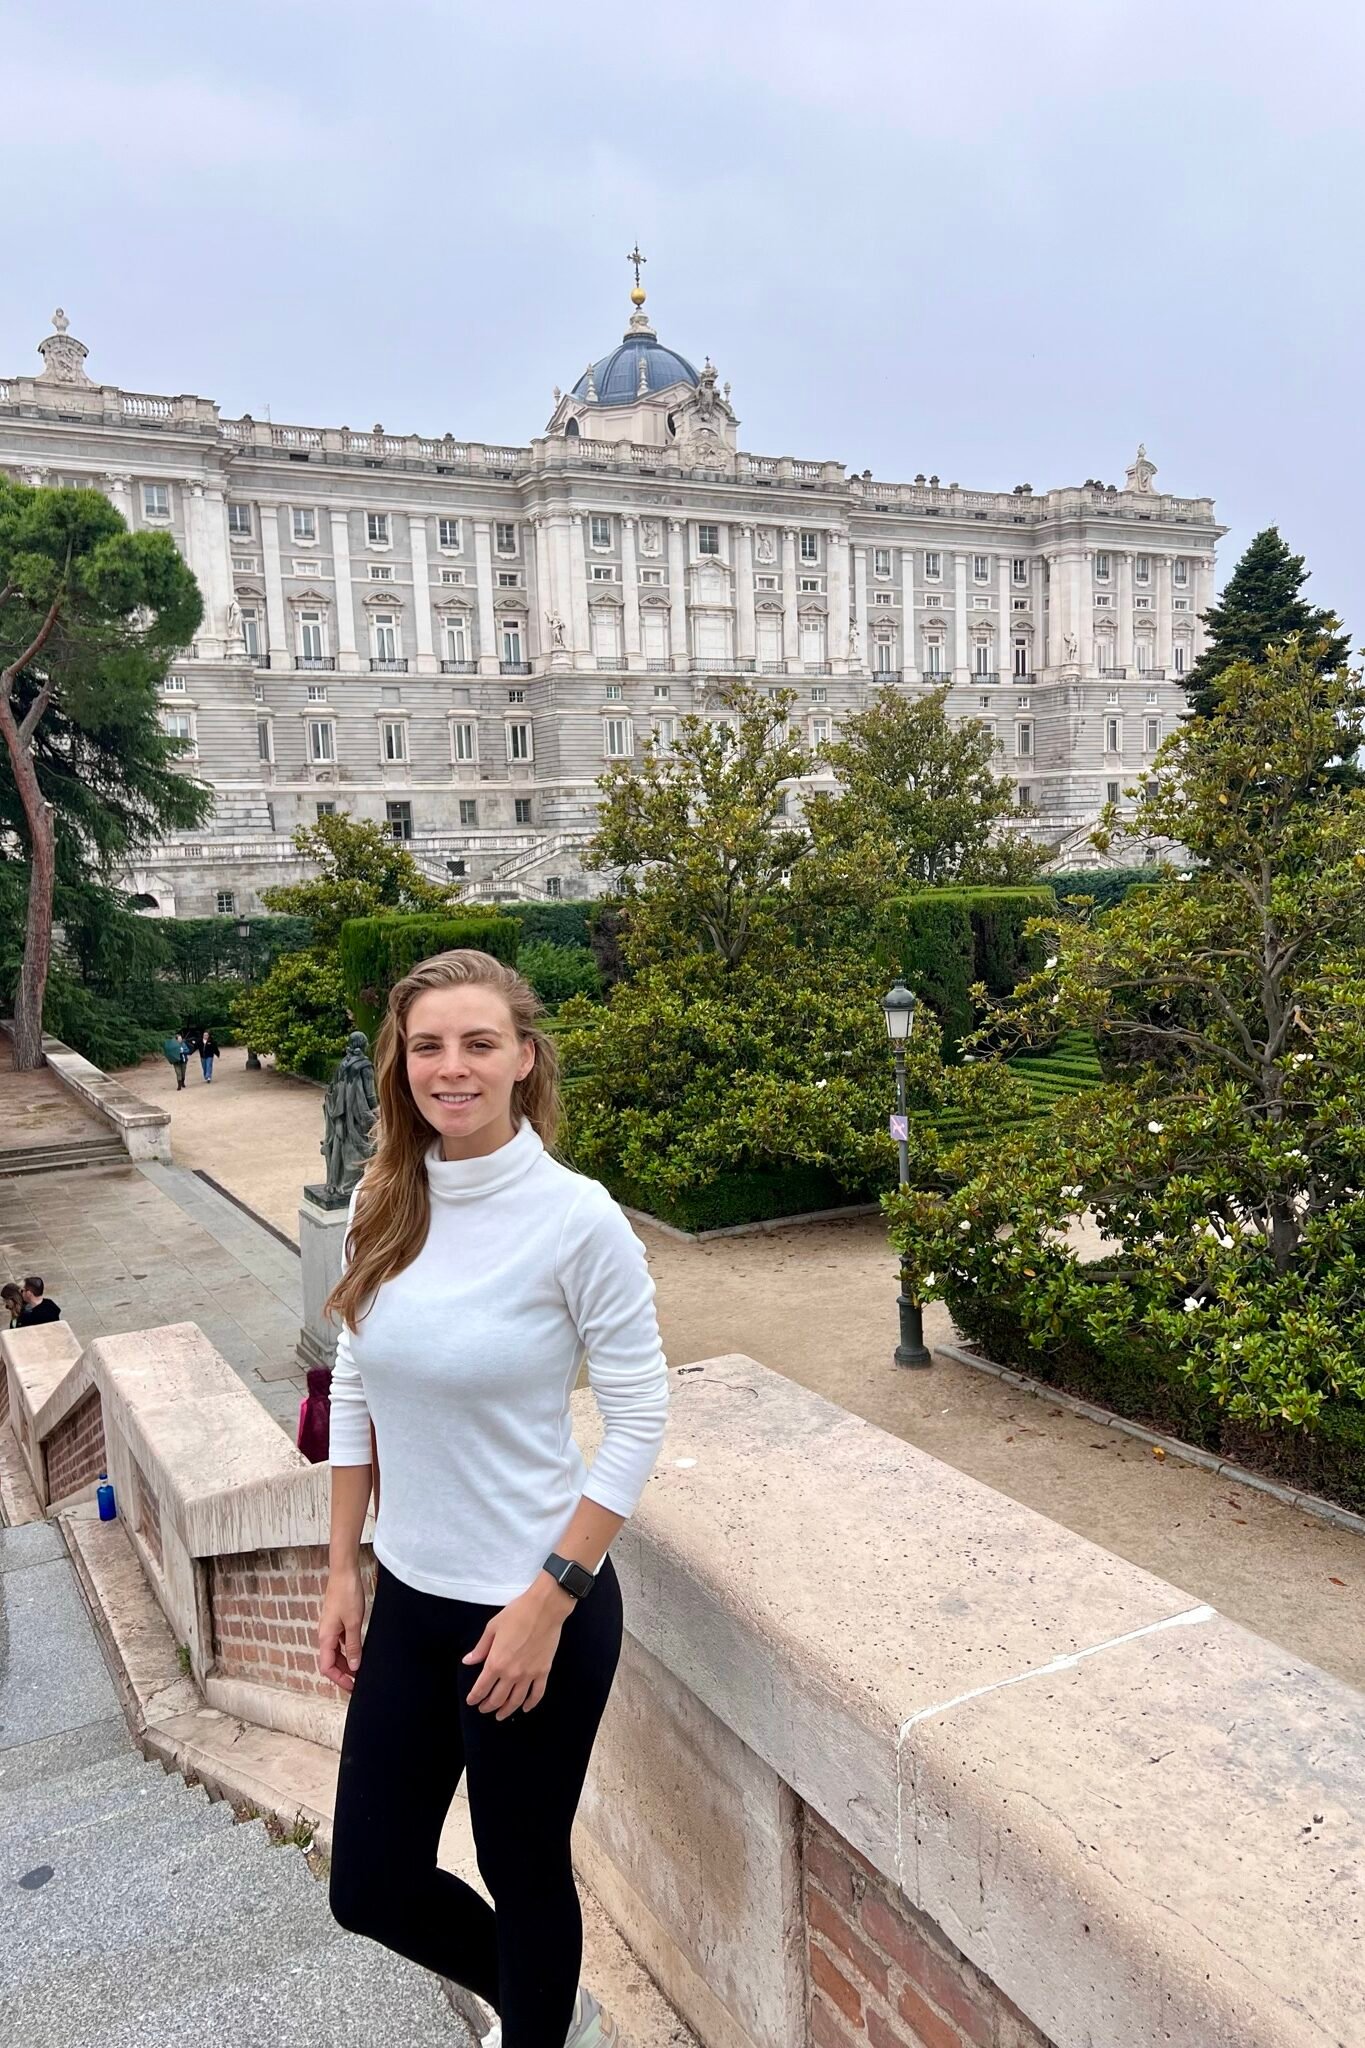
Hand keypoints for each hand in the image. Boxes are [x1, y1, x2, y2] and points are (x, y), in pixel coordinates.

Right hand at [318, 1566, 365, 1690]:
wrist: (344, 1573)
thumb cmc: (347, 1594)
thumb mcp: (354, 1623)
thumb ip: (354, 1645)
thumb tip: (354, 1666)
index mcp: (326, 1637)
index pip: (326, 1667)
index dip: (338, 1679)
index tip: (352, 1686)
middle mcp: (325, 1635)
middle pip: (330, 1662)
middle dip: (343, 1674)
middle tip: (358, 1682)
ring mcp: (330, 1628)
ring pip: (335, 1652)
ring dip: (345, 1663)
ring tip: (360, 1670)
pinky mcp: (335, 1622)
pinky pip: (339, 1642)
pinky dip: (347, 1650)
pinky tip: (358, 1652)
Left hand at [463, 1575, 575, 1718]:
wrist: (544, 1608)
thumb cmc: (516, 1614)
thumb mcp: (492, 1627)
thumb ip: (481, 1648)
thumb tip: (468, 1661)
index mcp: (496, 1662)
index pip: (482, 1687)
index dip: (475, 1697)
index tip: (471, 1701)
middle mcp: (511, 1673)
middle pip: (498, 1698)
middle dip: (488, 1706)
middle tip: (484, 1709)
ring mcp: (529, 1674)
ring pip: (516, 1700)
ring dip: (506, 1710)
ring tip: (500, 1715)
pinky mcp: (543, 1672)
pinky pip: (537, 1694)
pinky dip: (530, 1704)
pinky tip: (525, 1708)